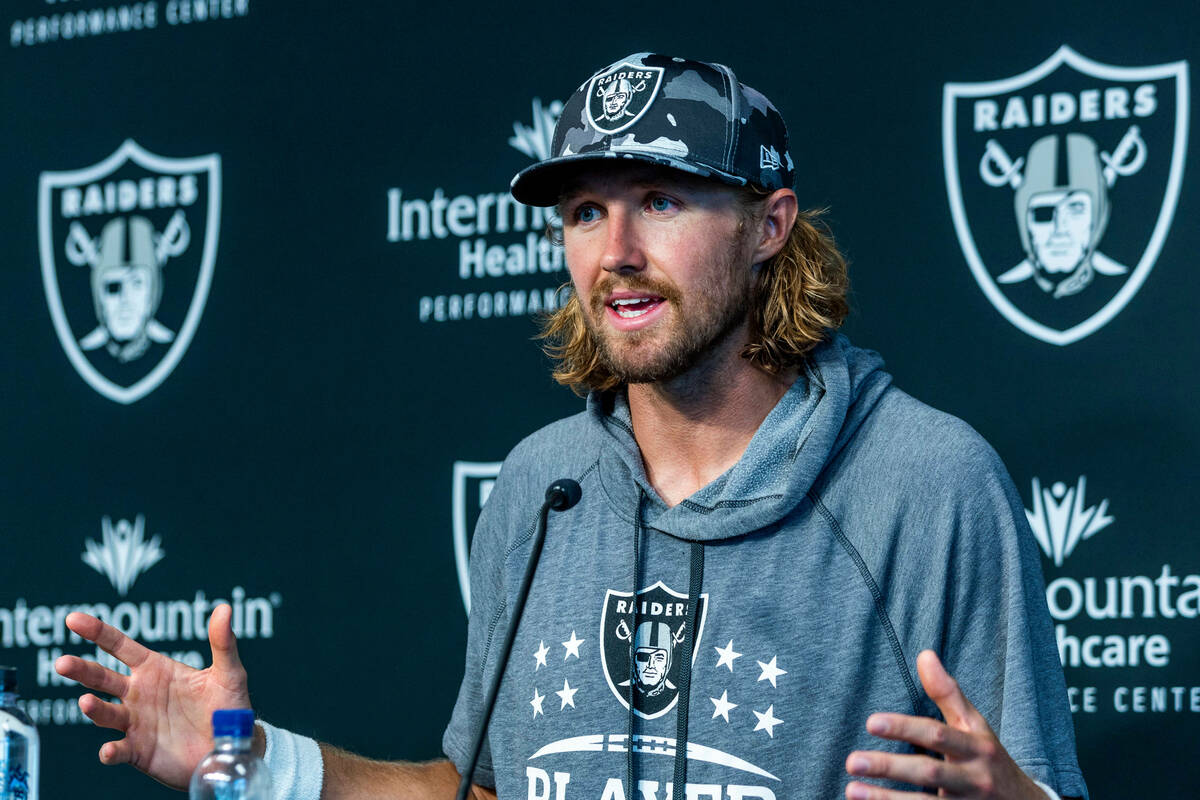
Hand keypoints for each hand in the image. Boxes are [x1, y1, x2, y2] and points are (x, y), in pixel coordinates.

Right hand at [54, 603, 251, 789]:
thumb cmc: (228, 706)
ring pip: (106, 714)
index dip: (98, 632)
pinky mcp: (139, 750)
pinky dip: (111, 751)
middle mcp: (139, 694)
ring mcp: (136, 722)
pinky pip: (120, 750)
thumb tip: (225, 608)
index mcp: (154, 670)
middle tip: (62, 663)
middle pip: (102, 678)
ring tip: (87, 702)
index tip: (73, 619)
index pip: (120, 646)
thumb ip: (223, 642)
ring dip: (94, 709)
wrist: (232, 747)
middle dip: (82, 670)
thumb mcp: (228, 673)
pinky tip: (108, 750)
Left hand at [844, 650, 1045, 798]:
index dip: (905, 728)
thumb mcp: (975, 725)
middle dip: (890, 767)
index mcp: (976, 748)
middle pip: (930, 773)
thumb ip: (948, 693)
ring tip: (852, 789)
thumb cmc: (990, 758)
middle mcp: (974, 779)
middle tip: (851, 761)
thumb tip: (924, 655)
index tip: (871, 722)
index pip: (937, 735)